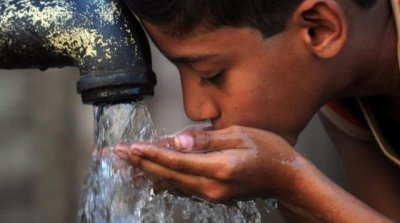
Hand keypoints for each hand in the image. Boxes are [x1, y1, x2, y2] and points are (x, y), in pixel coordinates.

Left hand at [115, 126, 304, 201]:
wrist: (287, 179)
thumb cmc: (270, 152)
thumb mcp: (241, 134)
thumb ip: (206, 139)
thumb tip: (179, 140)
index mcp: (220, 167)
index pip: (177, 160)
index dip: (152, 154)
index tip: (131, 148)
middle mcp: (212, 186)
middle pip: (168, 175)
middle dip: (141, 164)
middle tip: (119, 155)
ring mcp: (212, 194)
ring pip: (172, 183)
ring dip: (149, 172)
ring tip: (127, 164)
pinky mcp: (214, 196)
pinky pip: (183, 188)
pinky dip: (164, 180)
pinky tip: (151, 176)